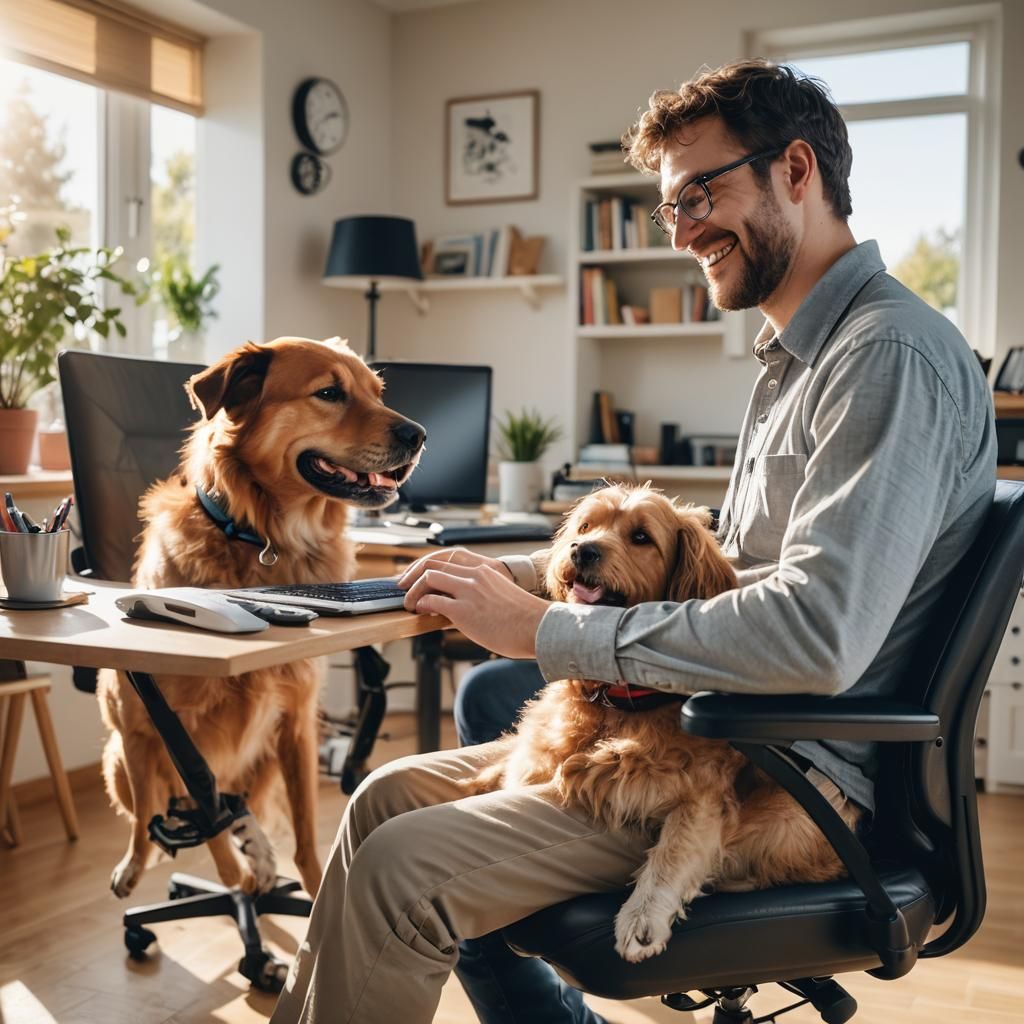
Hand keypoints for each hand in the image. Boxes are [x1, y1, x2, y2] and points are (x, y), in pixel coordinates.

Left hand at [399, 553, 548, 659]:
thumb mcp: (500, 596)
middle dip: (412, 574)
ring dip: (413, 591)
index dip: (425, 564)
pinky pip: (432, 601)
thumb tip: (457, 607)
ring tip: (409, 603)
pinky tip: (420, 612)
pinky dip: (421, 605)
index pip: (446, 557)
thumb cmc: (523, 619)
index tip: (414, 574)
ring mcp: (468, 591)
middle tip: (401, 586)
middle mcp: (474, 575)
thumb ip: (479, 594)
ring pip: (428, 578)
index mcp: (484, 569)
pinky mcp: (463, 610)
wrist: (539, 628)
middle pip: (433, 563)